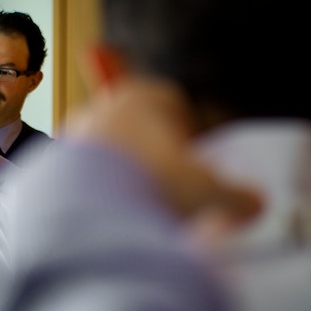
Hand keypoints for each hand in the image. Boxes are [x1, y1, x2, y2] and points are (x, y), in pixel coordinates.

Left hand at [67, 78, 262, 227]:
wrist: (88, 208)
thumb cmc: (154, 186)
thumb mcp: (205, 192)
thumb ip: (235, 196)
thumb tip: (257, 204)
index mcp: (142, 98)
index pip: (170, 100)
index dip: (185, 128)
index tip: (191, 154)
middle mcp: (104, 107)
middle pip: (137, 124)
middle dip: (152, 151)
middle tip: (166, 185)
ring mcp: (75, 133)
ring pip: (108, 148)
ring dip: (123, 171)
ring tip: (138, 204)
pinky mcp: (53, 163)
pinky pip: (83, 172)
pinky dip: (97, 188)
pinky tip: (111, 212)